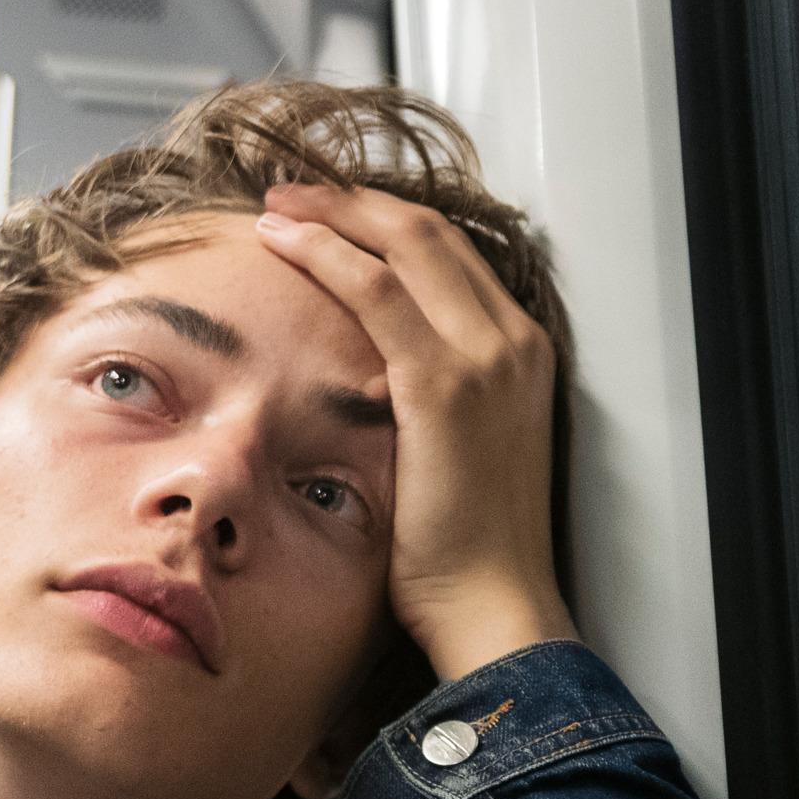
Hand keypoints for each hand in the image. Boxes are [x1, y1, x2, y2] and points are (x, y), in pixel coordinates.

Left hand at [257, 185, 575, 679]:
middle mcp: (514, 343)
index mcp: (523, 355)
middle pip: (431, 235)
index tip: (334, 215)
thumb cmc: (472, 551)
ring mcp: (485, 359)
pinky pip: (376, 292)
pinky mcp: (443, 386)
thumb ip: (433, 398)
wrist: (494, 603)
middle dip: (355, 203)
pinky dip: (325, 254)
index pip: (454, 257)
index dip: (388, 224)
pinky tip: (283, 242)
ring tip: (276, 208)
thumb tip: (371, 375)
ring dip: (332, 215)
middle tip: (294, 195)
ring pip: (405, 246)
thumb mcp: (462, 452)